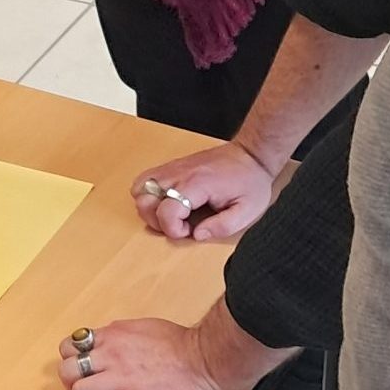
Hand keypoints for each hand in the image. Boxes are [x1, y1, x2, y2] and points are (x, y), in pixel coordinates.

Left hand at [57, 317, 228, 389]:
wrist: (206, 359)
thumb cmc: (180, 344)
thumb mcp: (140, 328)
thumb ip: (116, 336)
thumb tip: (102, 343)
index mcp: (111, 336)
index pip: (68, 347)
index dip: (70, 360)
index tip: (83, 368)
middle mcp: (111, 356)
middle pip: (66, 371)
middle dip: (72, 383)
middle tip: (88, 388)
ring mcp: (122, 379)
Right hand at [131, 141, 275, 241]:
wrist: (250, 155)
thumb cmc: (250, 181)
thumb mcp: (247, 211)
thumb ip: (222, 227)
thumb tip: (197, 235)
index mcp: (197, 185)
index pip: (166, 211)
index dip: (172, 229)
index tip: (189, 231)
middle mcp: (179, 174)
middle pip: (144, 200)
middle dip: (156, 220)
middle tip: (176, 225)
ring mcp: (172, 168)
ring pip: (139, 188)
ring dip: (148, 206)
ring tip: (168, 213)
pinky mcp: (171, 166)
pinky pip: (144, 179)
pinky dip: (147, 193)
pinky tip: (165, 200)